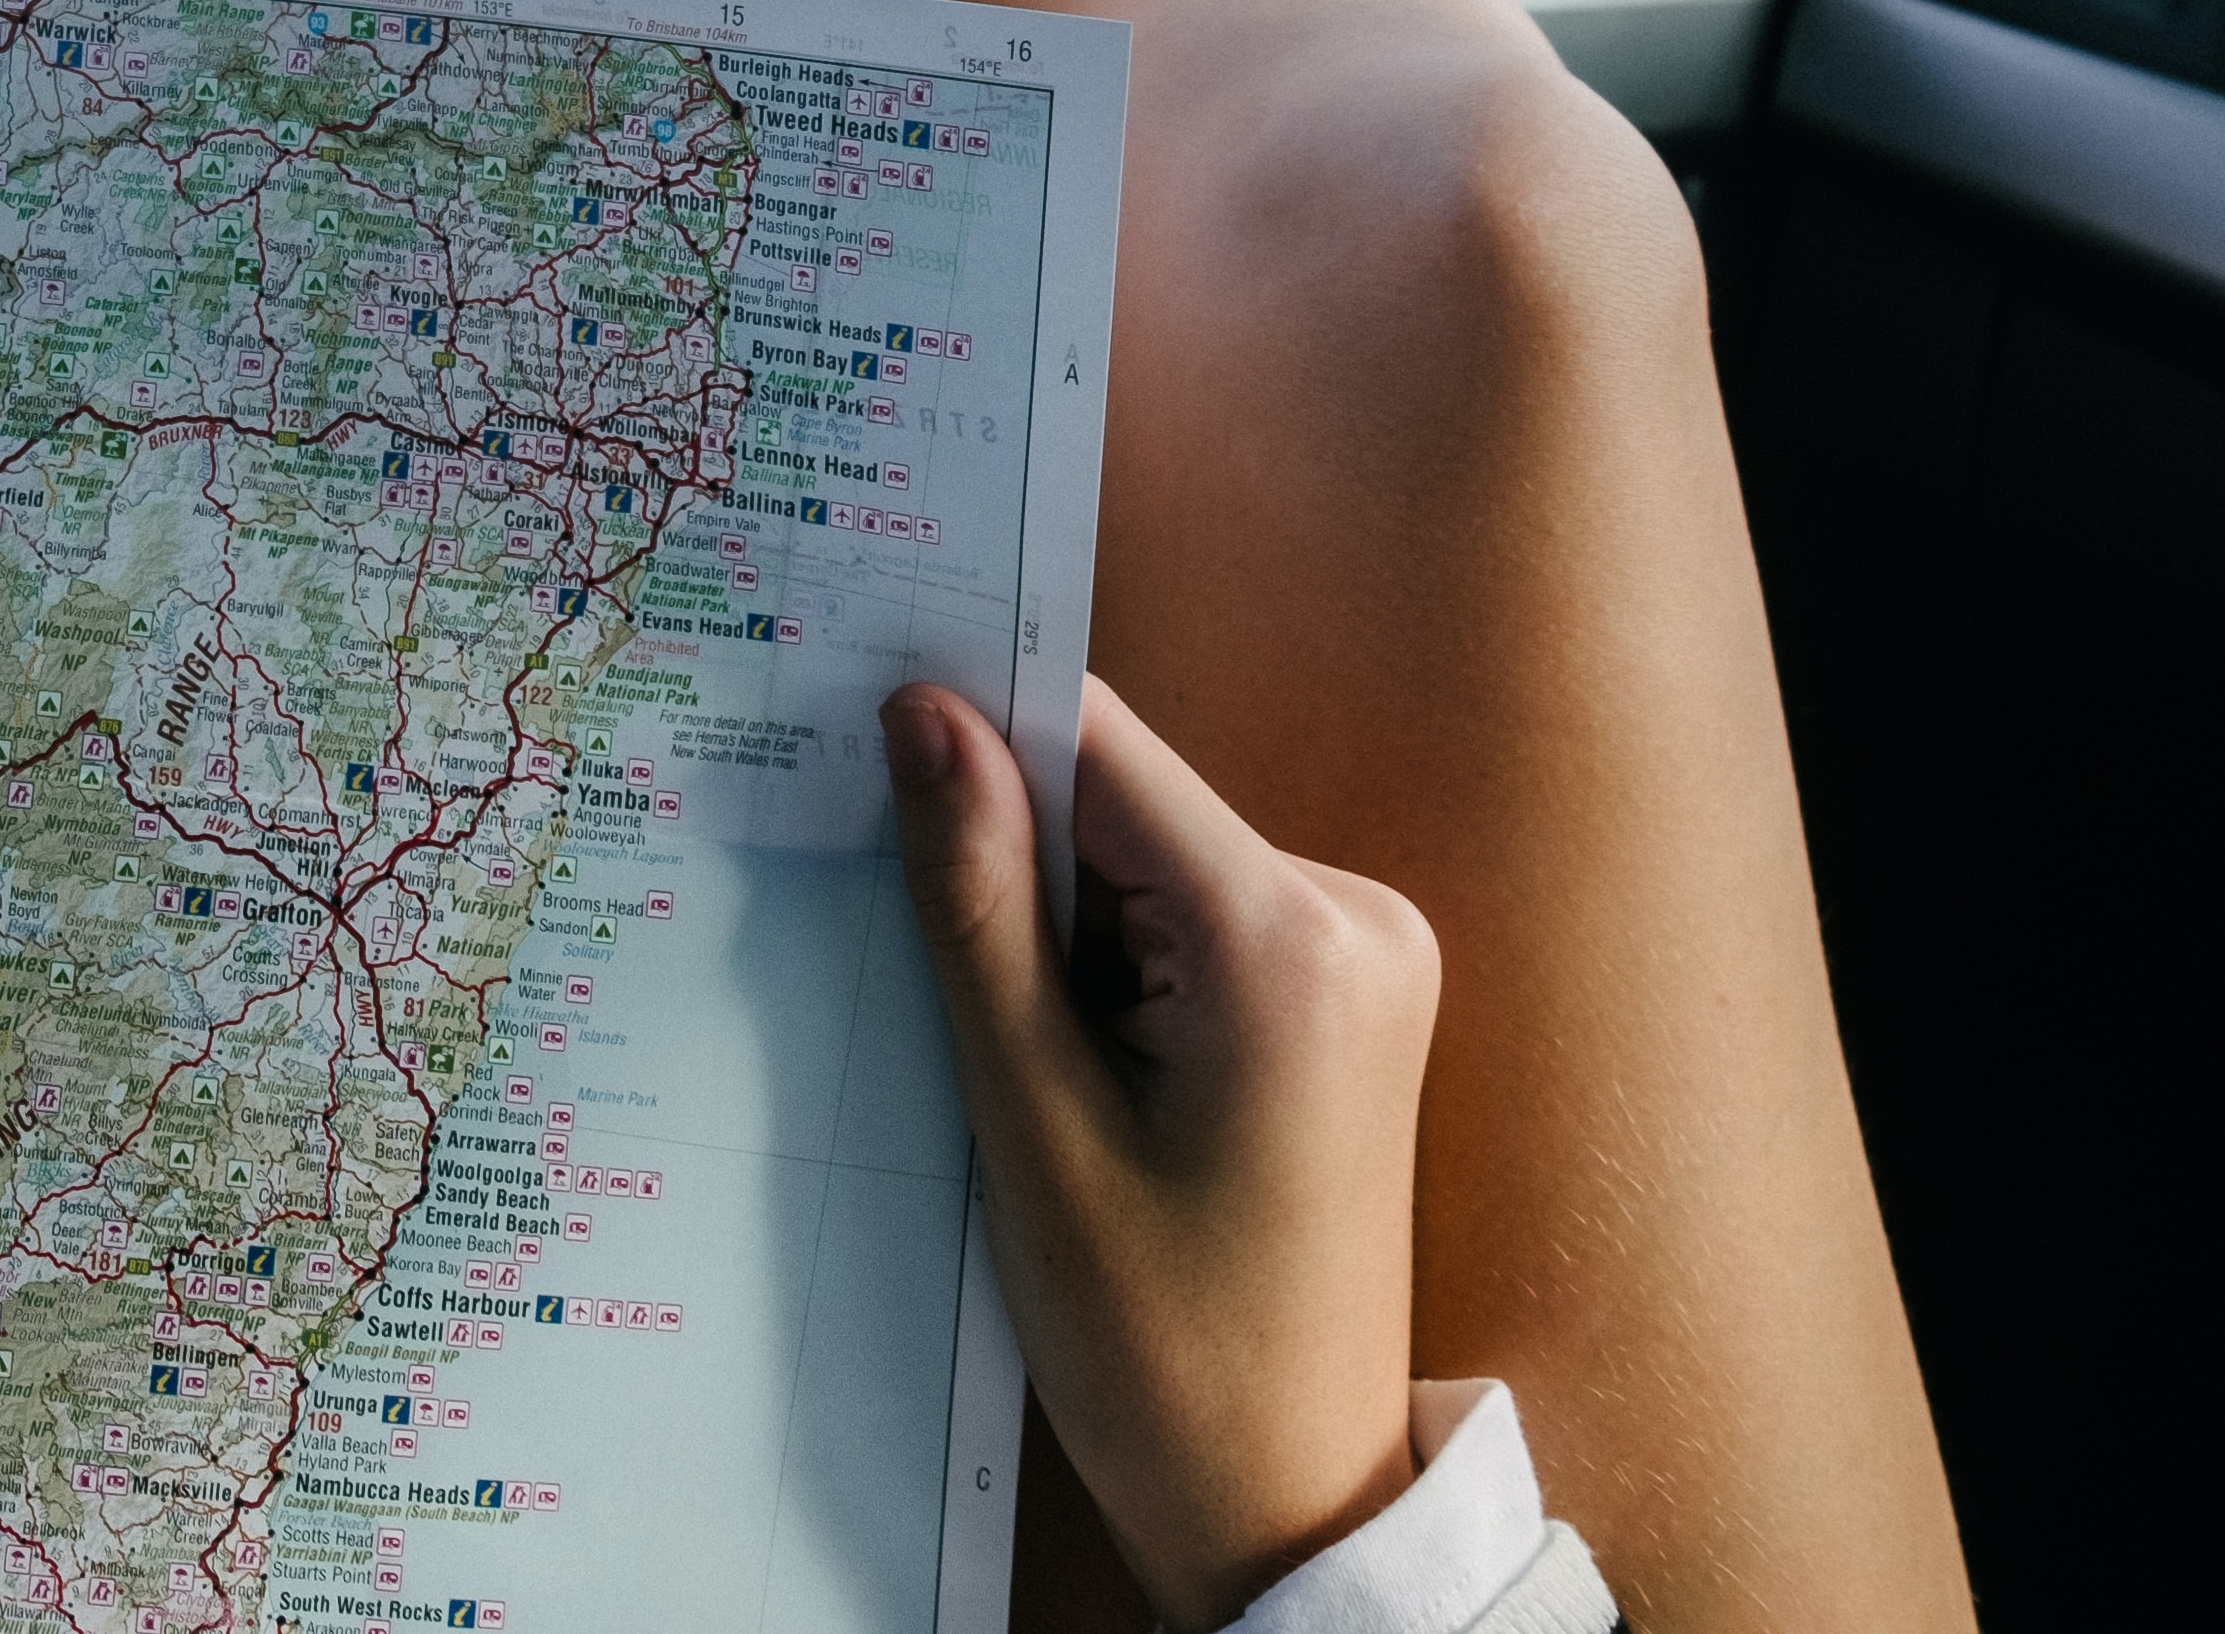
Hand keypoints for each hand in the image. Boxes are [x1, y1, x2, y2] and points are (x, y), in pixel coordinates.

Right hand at [884, 673, 1435, 1632]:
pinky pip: (1192, 917)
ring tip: (1024, 1066)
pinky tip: (1076, 1072)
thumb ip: (980, 905)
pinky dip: (1113, 966)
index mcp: (1291, 937)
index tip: (859, 741)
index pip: (1099, 748)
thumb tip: (924, 711)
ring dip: (1060, 928)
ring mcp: (1365, 954)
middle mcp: (1355, 913)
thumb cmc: (1164, 1354)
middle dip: (1015, 864)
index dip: (975, 734)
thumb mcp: (1037, 1127)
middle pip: (1123, 805)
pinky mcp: (1347, 996)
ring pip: (1146, 862)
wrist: (1292, 1513)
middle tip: (931, 973)